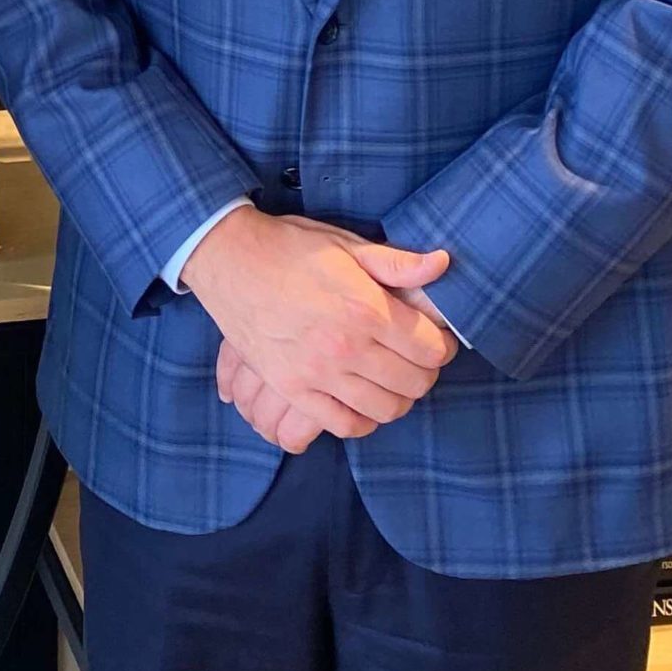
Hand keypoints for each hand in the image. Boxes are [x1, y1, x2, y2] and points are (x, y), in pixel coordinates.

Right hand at [182, 209, 455, 433]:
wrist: (228, 260)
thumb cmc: (290, 247)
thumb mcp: (346, 246)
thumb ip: (397, 263)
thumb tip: (443, 264)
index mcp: (366, 308)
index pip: (432, 348)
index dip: (442, 344)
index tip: (435, 337)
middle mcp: (346, 346)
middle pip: (415, 383)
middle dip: (424, 371)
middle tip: (415, 357)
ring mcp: (318, 373)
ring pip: (385, 409)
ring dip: (398, 397)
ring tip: (391, 378)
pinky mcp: (293, 389)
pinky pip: (344, 424)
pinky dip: (362, 420)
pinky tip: (363, 400)